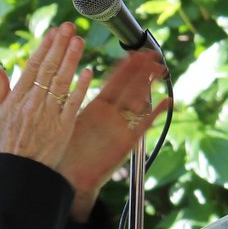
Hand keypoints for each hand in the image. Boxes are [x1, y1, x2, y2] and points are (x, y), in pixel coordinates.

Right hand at [0, 23, 92, 168]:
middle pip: (49, 68)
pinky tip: (88, 71)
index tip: (53, 31)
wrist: (19, 170)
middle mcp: (34, 102)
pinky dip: (81, 86)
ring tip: (79, 40)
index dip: (44, 47)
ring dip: (71, 59)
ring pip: (62, 81)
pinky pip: (73, 102)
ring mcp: (49, 113)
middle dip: (60, 45)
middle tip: (69, 26)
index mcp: (18, 97)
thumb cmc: (7, 143)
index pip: (33, 66)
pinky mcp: (63, 126)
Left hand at [56, 50, 168, 220]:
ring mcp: (120, 127)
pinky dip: (155, 113)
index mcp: (97, 107)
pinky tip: (166, 101)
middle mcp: (111, 115)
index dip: (124, 65)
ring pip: (138, 101)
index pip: (114, 80)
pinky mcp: (126, 142)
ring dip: (149, 85)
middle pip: (129, 87)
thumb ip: (71, 98)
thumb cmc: (65, 149)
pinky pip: (143, 125)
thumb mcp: (68, 118)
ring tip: (160, 68)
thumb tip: (62, 73)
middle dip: (141, 70)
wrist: (70, 177)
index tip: (134, 51)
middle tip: (152, 53)